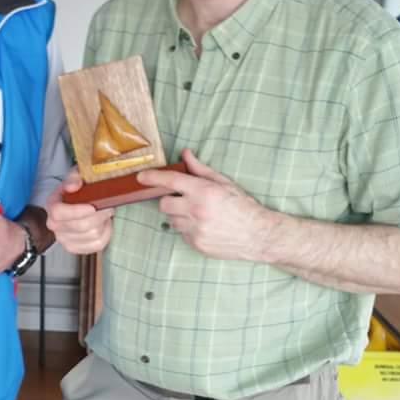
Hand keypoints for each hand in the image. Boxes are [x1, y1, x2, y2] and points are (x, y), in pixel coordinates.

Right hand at [44, 168, 114, 255]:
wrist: (80, 202)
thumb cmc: (79, 190)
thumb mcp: (77, 176)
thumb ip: (74, 177)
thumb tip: (73, 186)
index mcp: (52, 206)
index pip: (59, 213)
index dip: (77, 211)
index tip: (92, 206)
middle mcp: (54, 225)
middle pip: (80, 226)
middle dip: (98, 215)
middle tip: (107, 206)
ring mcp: (64, 239)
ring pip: (92, 235)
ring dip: (103, 223)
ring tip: (104, 214)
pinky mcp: (76, 248)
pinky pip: (97, 245)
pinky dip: (106, 234)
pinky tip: (104, 225)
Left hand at [137, 148, 277, 260]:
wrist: (257, 235)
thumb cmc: (242, 206)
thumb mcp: (223, 183)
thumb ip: (200, 170)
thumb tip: (185, 155)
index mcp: (203, 191)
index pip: (170, 181)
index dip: (152, 177)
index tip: (141, 177)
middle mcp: (196, 210)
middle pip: (164, 203)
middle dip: (170, 200)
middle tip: (184, 199)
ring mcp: (195, 229)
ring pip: (171, 220)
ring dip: (179, 215)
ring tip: (198, 214)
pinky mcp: (196, 244)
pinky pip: (181, 233)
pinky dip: (187, 228)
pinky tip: (204, 226)